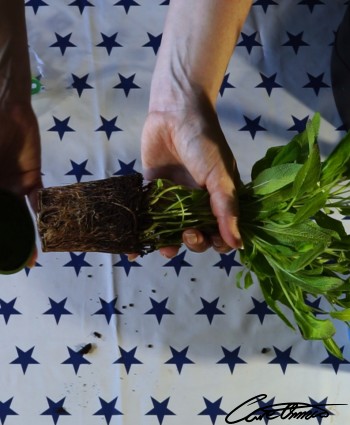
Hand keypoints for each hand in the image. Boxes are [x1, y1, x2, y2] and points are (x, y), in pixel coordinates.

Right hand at [0, 102, 41, 266]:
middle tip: (17, 259)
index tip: (0, 256)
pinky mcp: (32, 178)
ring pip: (20, 215)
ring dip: (27, 232)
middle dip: (10, 239)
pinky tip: (45, 227)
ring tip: (31, 253)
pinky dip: (43, 211)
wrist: (7, 111)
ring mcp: (14, 187)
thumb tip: (0, 208)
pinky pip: (39, 198)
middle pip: (4, 219)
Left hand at [141, 99, 241, 257]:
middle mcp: (197, 204)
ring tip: (162, 247)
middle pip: (197, 235)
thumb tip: (238, 245)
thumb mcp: (220, 176)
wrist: (175, 112)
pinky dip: (141, 234)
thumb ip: (226, 209)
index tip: (210, 239)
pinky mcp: (152, 193)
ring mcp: (174, 200)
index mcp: (219, 201)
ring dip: (167, 243)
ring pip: (171, 231)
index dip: (217, 242)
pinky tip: (132, 249)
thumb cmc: (204, 142)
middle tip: (188, 234)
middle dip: (193, 241)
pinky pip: (148, 218)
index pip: (221, 232)